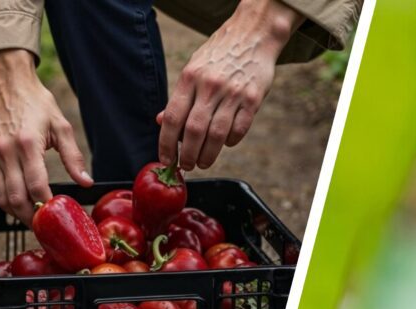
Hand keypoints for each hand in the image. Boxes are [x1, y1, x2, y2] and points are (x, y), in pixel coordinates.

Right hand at [0, 50, 92, 224]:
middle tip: (45, 226)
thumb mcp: (61, 126)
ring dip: (15, 213)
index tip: (57, 215)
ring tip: (32, 218)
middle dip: (31, 217)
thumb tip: (85, 182)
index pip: (36, 187)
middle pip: (15, 198)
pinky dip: (1, 201)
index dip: (47, 206)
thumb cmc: (37, 104)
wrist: (7, 84)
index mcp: (27, 144)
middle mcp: (5, 151)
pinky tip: (15, 204)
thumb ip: (73, 157)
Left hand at [158, 0, 302, 170]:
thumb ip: (180, 97)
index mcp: (190, 77)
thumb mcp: (194, 68)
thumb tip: (162, 122)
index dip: (167, 143)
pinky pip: (238, 130)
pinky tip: (225, 143)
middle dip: (187, 155)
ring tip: (203, 162)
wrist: (253, 35)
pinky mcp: (253, 99)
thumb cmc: (219, 55)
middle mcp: (210, 85)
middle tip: (187, 166)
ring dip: (208, 155)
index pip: (173, 117)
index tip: (166, 159)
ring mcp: (233, 93)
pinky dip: (229, 142)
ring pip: (216, 135)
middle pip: (194, 131)